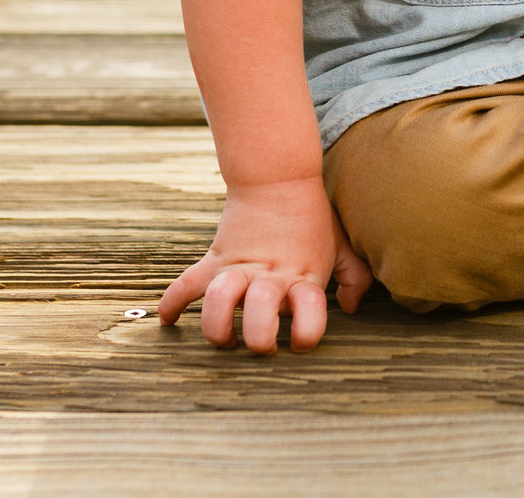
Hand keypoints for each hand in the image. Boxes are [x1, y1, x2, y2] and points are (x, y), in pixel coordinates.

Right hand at [155, 175, 373, 352]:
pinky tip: (169, 321)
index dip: (307, 336)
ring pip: (218, 302)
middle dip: (258, 341)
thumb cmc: (313, 217)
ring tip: (225, 337)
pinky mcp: (215, 259)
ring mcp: (239, 268)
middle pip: (259, 318)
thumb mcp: (341, 245)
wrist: (278, 177)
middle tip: (260, 345)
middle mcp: (270, 276)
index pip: (309, 316)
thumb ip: (354, 278)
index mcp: (303, 277)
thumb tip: (352, 308)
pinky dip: (173, 304)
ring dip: (216, 328)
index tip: (301, 342)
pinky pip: (186, 284)